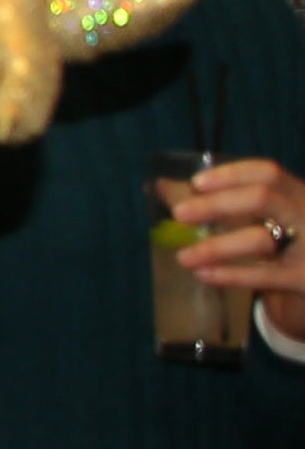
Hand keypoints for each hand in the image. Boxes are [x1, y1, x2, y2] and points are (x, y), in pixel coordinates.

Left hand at [176, 158, 304, 300]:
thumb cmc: (285, 242)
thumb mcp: (265, 218)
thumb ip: (220, 201)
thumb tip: (159, 186)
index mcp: (298, 194)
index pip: (269, 173)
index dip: (232, 174)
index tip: (197, 182)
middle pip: (263, 198)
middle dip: (217, 204)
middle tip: (179, 214)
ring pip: (260, 239)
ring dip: (216, 246)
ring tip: (183, 257)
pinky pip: (266, 275)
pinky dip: (232, 274)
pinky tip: (204, 274)